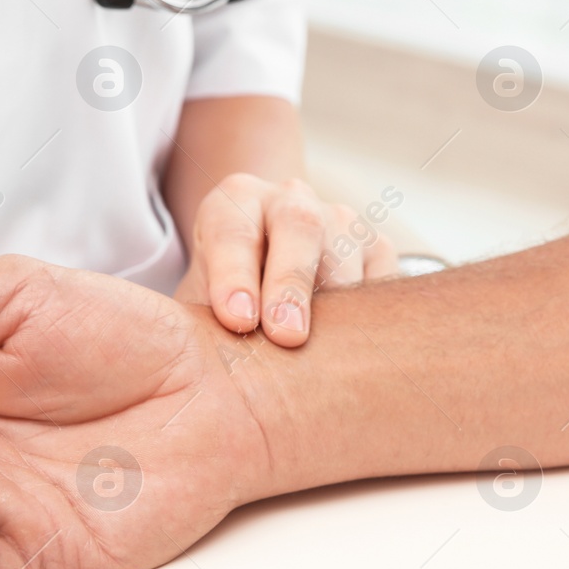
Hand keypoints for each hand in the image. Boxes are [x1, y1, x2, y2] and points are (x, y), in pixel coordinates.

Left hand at [173, 174, 397, 346]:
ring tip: (327, 359)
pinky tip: (358, 350)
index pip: (232, 231)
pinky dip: (375, 315)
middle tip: (287, 336)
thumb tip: (184, 369)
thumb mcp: (197, 302)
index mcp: (234, 202)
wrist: (268, 279)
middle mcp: (288, 200)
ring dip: (339, 306)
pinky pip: (383, 277)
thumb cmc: (226, 299)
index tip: (237, 321)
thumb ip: (191, 323)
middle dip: (291, 282)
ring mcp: (339, 219)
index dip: (234, 275)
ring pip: (346, 252)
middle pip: (298, 227)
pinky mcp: (376, 248)